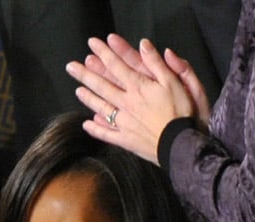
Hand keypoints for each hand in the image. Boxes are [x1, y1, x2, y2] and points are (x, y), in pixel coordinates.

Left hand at [66, 35, 204, 163]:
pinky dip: (95, 129)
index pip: (117, 66)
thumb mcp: (176, 81)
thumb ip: (157, 63)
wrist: (180, 143)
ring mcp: (123, 123)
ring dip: (88, 98)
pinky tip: (87, 124)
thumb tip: (143, 45)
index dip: (104, 53)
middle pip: (102, 86)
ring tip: (77, 90)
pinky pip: (106, 133)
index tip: (92, 44)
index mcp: (139, 88)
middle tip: (71, 67)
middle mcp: (126, 103)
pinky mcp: (125, 139)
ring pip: (101, 107)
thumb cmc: (182, 112)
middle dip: (86, 75)